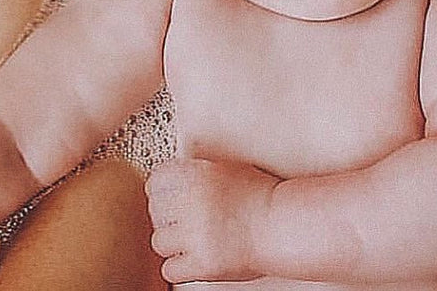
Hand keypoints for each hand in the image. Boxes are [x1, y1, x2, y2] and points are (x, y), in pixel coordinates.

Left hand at [146, 157, 278, 283]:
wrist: (280, 224)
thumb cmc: (261, 196)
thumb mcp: (228, 168)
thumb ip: (200, 169)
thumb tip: (179, 170)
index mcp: (198, 176)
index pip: (157, 180)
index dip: (158, 188)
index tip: (161, 194)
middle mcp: (193, 204)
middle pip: (155, 211)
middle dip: (165, 215)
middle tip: (176, 218)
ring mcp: (196, 235)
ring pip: (159, 241)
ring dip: (171, 241)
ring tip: (185, 240)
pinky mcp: (202, 264)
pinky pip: (170, 268)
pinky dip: (178, 266)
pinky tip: (190, 258)